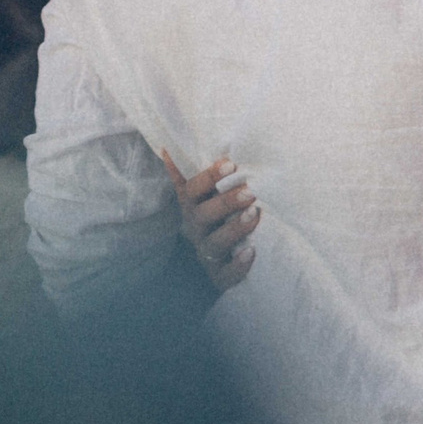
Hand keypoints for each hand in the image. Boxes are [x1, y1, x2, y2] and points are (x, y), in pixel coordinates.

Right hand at [163, 150, 259, 291]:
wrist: (212, 266)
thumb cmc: (214, 219)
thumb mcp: (202, 196)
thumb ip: (191, 173)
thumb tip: (168, 146)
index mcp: (192, 206)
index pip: (192, 189)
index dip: (208, 177)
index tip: (230, 164)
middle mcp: (196, 229)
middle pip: (203, 215)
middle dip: (226, 202)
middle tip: (249, 191)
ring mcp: (207, 254)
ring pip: (215, 243)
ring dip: (234, 228)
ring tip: (254, 215)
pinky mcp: (219, 277)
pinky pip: (225, 274)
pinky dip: (237, 265)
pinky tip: (251, 253)